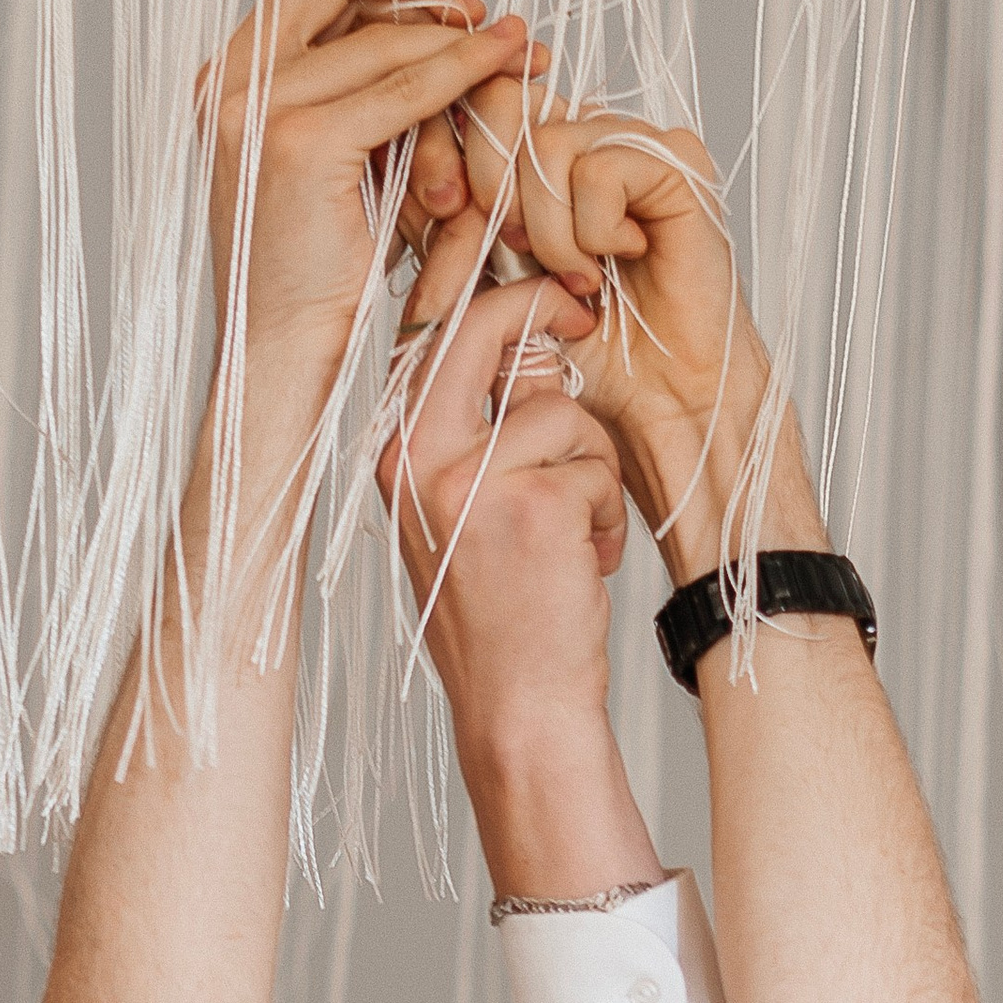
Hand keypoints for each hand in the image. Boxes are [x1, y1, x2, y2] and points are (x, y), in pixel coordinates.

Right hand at [197, 0, 543, 398]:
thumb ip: (372, 96)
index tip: (457, 6)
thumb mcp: (348, 165)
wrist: (284, 356)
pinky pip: (404, 88)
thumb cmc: (323, 277)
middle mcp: (228, 77)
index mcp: (228, 74)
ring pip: (383, 36)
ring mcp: (257, 106)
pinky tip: (507, 66)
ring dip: (458, 47)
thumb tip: (450, 31)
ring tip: (521, 63)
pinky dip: (463, 73)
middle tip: (490, 18)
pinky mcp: (302, 142)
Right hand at [375, 280, 659, 900]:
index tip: (547, 295)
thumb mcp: (467, 511)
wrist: (516, 707)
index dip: (495, 297)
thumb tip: (535, 342)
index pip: (433, 336)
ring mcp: (470, 482)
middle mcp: (416, 459)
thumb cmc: (499, 615)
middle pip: (482, 327)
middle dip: (544, 306)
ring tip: (577, 532)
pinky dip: (607, 509)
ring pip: (562, 410)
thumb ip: (483, 429)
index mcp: (395, 455)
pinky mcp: (531, 504)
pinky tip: (587, 560)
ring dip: (592, 468)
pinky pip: (595, 462)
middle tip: (585, 313)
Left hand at [405, 97, 796, 573]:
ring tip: (576, 278)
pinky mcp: (675, 160)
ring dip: (547, 227)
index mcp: (531, 155)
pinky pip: (600, 167)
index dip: (441, 155)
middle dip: (487, 183)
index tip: (440, 220)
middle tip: (511, 250)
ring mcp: (628, 141)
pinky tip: (622, 262)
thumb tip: (395, 165)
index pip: (466, 105)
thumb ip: (446, 229)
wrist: (657, 400)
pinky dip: (594, 230)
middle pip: (501, 99)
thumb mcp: (483, 288)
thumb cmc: (579, 357)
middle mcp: (580, 134)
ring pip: (547, 141)